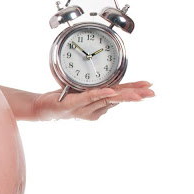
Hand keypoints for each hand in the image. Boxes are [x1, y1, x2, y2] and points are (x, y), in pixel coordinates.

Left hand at [33, 80, 154, 120]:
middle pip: (117, 100)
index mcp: (98, 105)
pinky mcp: (72, 105)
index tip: (149, 87)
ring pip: (106, 99)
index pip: (119, 96)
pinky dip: (100, 94)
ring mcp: (83, 108)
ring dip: (123, 95)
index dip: (135, 91)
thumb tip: (114, 83)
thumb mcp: (83, 90)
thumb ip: (97, 88)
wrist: (42, 108)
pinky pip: (88, 98)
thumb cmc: (63, 99)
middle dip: (136, 95)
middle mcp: (93, 109)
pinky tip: (110, 92)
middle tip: (151, 93)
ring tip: (138, 94)